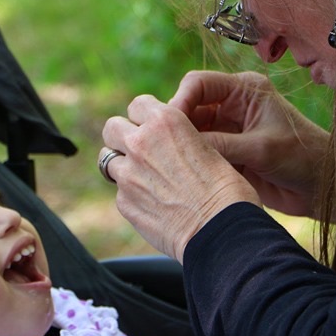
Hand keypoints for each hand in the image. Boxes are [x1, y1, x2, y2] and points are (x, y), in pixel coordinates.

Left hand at [102, 94, 259, 261]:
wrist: (221, 231)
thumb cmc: (227, 190)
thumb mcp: (208, 148)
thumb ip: (178, 141)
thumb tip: (168, 146)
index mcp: (166, 121)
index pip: (137, 104)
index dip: (145, 117)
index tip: (152, 128)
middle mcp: (140, 142)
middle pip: (112, 127)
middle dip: (122, 136)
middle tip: (140, 151)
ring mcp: (127, 174)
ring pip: (109, 160)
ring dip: (124, 166)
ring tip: (147, 179)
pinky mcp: (124, 203)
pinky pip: (120, 192)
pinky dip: (132, 196)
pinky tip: (155, 205)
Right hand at [169, 71, 329, 216]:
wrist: (323, 189)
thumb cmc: (303, 159)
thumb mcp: (260, 149)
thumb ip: (220, 145)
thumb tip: (178, 146)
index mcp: (244, 91)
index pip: (198, 84)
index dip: (179, 100)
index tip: (168, 125)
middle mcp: (232, 107)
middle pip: (189, 108)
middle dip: (175, 127)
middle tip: (160, 147)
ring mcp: (228, 131)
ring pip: (190, 133)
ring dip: (180, 147)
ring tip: (167, 164)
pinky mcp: (227, 154)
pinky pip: (199, 154)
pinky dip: (189, 163)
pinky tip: (179, 175)